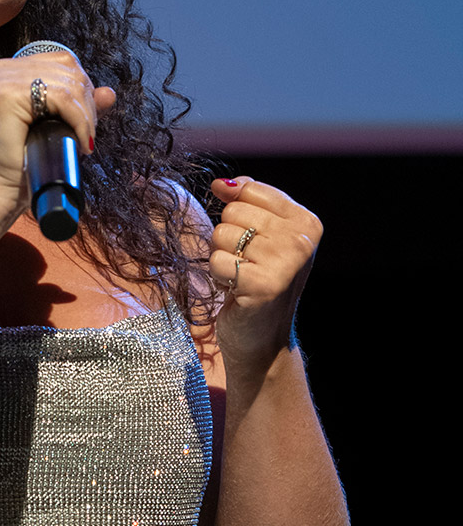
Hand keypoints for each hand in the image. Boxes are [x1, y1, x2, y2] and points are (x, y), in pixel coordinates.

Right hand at [0, 50, 115, 229]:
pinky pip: (61, 97)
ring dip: (86, 115)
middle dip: (87, 103)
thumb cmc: (22, 163)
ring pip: (68, 83)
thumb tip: (109, 93)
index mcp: (9, 71)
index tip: (86, 122)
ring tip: (84, 141)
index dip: (82, 89)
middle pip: (67, 68)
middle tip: (87, 135)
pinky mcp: (6, 93)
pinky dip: (79, 120)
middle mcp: (1, 69)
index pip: (61, 61)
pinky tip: (80, 141)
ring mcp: (1, 78)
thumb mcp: (55, 127)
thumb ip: (79, 107)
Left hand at [208, 177, 322, 367]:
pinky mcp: (264, 286)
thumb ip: (246, 202)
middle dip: (228, 238)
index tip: (251, 240)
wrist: (263, 340)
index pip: (249, 189)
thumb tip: (220, 184)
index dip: (237, 213)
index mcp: (307, 222)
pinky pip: (218, 262)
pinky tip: (236, 291)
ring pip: (221, 235)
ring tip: (241, 277)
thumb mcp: (263, 236)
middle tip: (246, 264)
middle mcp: (302, 240)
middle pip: (233, 212)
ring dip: (222, 258)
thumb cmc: (259, 282)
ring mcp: (286, 263)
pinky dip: (219, 277)